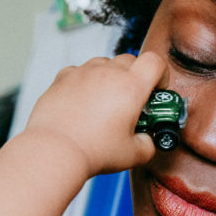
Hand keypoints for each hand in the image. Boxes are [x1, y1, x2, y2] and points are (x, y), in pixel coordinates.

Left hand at [24, 51, 166, 176]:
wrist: (55, 151)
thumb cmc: (93, 152)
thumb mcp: (133, 155)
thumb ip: (147, 145)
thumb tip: (146, 141)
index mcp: (131, 87)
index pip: (155, 62)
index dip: (161, 74)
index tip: (156, 90)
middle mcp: (107, 73)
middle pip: (130, 60)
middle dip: (136, 76)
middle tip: (131, 101)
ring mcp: (83, 73)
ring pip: (104, 63)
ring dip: (110, 76)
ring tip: (106, 101)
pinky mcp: (63, 78)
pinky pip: (80, 71)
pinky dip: (85, 81)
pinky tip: (83, 101)